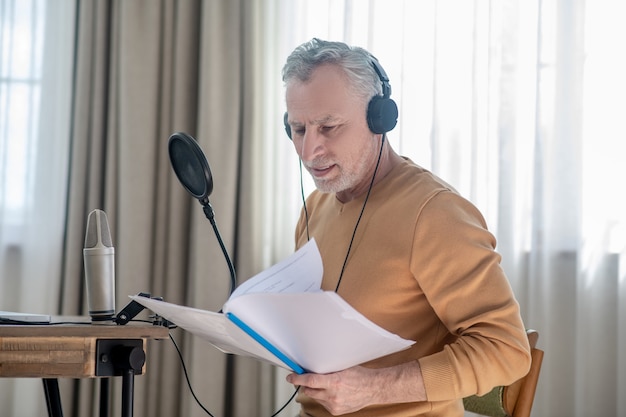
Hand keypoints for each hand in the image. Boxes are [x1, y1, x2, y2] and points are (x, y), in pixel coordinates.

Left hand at [286, 362, 425, 415]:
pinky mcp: (336, 411)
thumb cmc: (360, 375)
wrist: (373, 388)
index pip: (311, 381)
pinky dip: (323, 398)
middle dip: (306, 384)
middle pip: (309, 390)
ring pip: (315, 397)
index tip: (291, 376)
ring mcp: (334, 405)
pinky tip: (332, 392)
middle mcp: (333, 395)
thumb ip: (327, 368)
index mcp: (335, 382)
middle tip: (307, 378)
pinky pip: (323, 403)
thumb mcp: (343, 367)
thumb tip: (312, 365)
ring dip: (316, 391)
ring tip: (327, 385)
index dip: (298, 378)